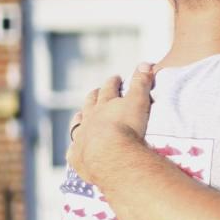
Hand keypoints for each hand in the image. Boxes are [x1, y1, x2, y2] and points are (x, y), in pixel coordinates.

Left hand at [67, 63, 155, 183]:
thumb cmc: (127, 127)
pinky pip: (73, 151)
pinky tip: (75, 149)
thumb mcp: (138, 101)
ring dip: (80, 117)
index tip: (116, 78)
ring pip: (78, 123)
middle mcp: (90, 117)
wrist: (110, 155)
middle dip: (95, 95)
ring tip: (81, 114)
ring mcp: (81, 137)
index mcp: (106, 104)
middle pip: (91, 103)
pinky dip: (75, 148)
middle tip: (97, 91)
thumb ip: (141, 83)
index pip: (110, 88)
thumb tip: (145, 63)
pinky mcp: (77, 156)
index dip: (113, 82)